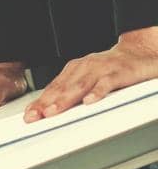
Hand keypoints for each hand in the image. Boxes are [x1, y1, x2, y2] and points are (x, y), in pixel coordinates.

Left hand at [27, 27, 157, 121]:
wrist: (139, 52)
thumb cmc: (112, 69)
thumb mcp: (90, 78)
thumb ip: (74, 92)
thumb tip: (54, 110)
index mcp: (75, 69)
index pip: (53, 88)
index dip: (40, 102)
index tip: (29, 115)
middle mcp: (84, 67)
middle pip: (62, 87)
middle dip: (46, 103)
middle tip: (35, 116)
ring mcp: (100, 69)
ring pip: (80, 85)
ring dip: (65, 99)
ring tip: (53, 111)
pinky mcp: (118, 72)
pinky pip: (106, 83)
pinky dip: (97, 92)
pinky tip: (89, 102)